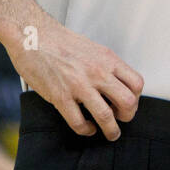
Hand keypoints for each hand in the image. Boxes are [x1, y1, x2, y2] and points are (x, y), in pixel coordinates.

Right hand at [6, 18, 142, 139]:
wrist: (33, 35)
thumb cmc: (60, 41)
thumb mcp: (93, 49)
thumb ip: (106, 66)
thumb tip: (116, 83)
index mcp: (107, 59)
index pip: (136, 84)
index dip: (136, 98)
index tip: (129, 104)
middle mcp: (97, 72)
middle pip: (127, 102)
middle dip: (128, 116)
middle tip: (121, 120)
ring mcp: (79, 85)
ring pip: (105, 116)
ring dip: (111, 130)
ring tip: (110, 133)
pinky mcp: (60, 96)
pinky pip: (79, 122)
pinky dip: (86, 130)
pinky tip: (86, 128)